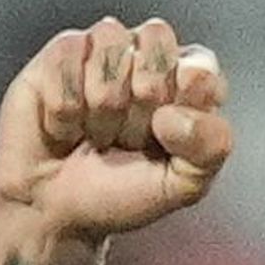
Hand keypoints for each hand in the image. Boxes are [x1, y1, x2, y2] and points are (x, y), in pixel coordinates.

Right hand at [0, 18, 230, 242]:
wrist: (54, 215)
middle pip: (156, 51)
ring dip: (100, 111)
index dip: (179, 109)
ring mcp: (104, 48)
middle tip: (123, 142)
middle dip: (137, 112)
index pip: (200, 67)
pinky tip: (63, 127)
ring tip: (93, 134)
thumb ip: (210, 147)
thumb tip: (175, 112)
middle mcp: (147, 54)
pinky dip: (63, 111)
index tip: (162, 139)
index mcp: (187, 78)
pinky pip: (68, 66)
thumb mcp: (181, 186)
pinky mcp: (61, 53)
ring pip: (111, 54)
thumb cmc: (117, 196)